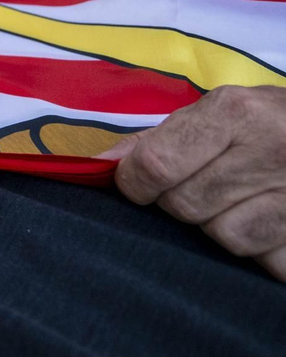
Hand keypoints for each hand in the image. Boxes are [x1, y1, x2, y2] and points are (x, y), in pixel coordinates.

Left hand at [100, 85, 285, 281]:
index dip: (135, 183)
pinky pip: (266, 262)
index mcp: (237, 113)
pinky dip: (262, 252)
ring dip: (221, 227)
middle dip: (179, 203)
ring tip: (240, 202)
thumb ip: (162, 138)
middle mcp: (270, 150)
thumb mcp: (221, 112)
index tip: (137, 186)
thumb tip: (104, 162)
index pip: (157, 164)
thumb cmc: (270, 122)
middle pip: (185, 205)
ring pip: (224, 238)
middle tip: (202, 187)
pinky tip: (270, 223)